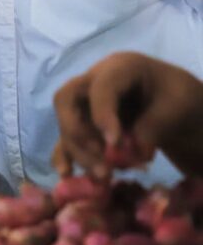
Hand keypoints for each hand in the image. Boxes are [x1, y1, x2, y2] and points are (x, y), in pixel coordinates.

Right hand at [52, 52, 201, 178]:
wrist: (178, 105)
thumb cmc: (180, 99)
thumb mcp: (178, 106)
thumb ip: (154, 125)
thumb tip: (131, 152)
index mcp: (119, 67)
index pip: (100, 87)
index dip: (102, 114)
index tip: (114, 145)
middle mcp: (93, 81)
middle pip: (66, 100)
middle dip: (78, 132)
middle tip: (102, 159)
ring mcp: (86, 103)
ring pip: (67, 124)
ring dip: (80, 152)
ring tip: (104, 177)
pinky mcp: (85, 124)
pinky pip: (67, 138)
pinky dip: (65, 156)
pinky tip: (66, 173)